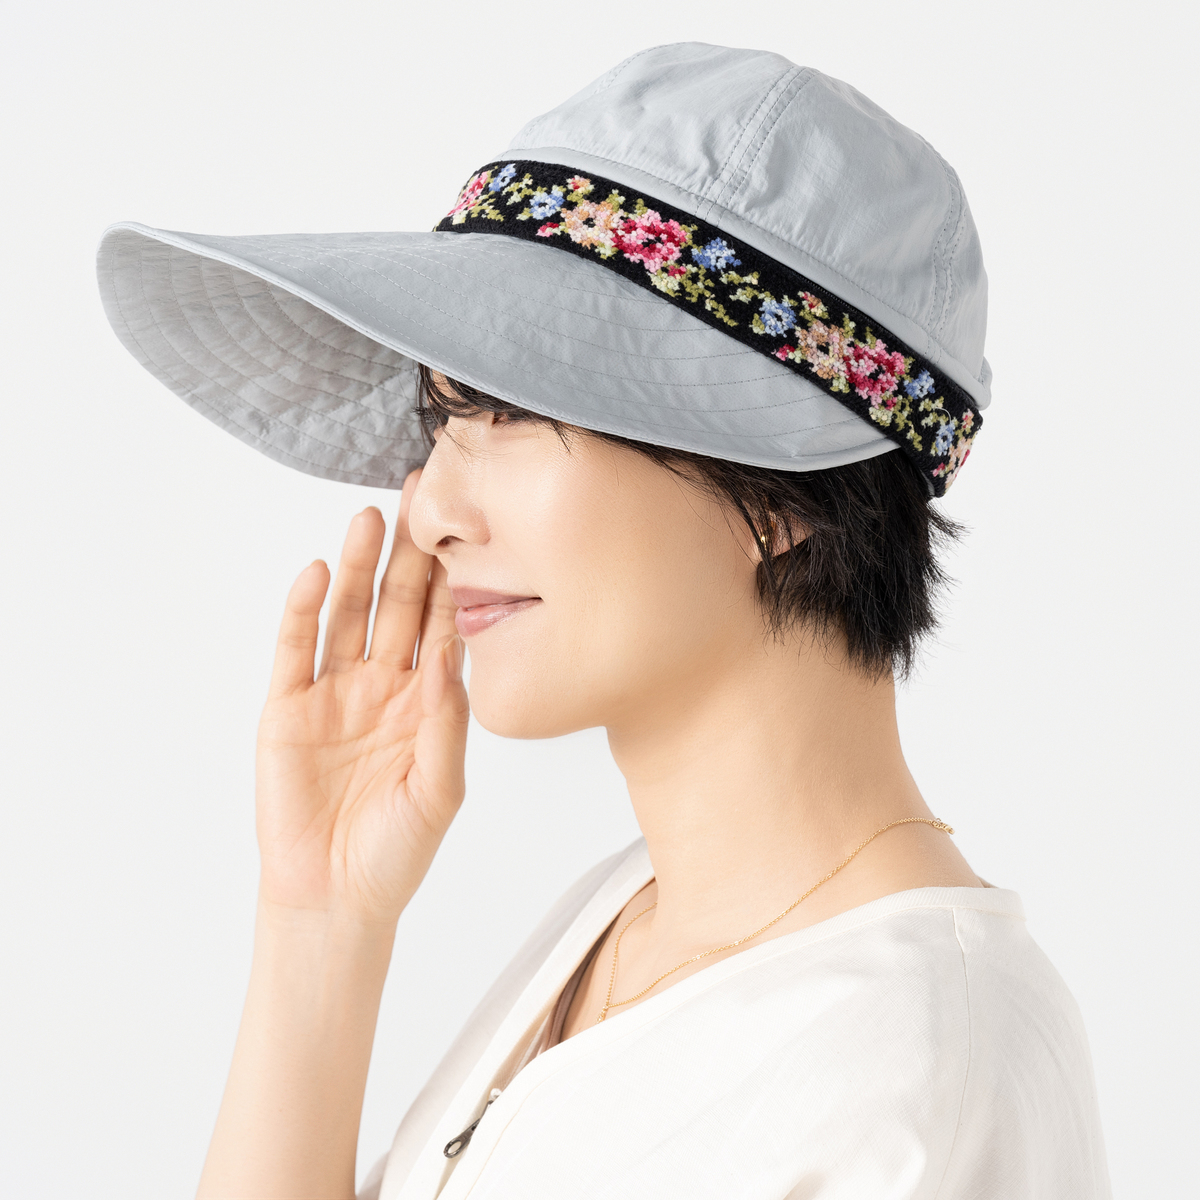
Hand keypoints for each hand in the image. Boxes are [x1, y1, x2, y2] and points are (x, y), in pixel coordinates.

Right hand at [254, 470, 467, 925]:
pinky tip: (319, 574)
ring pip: (348, 615)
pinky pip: (295, 649)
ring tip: (371, 519)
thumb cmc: (398, 849)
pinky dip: (304, 611)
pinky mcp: (286, 708)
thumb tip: (450, 649)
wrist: (337, 898)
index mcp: (425, 700)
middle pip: (397, 605)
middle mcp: (381, 685)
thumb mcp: (441, 786)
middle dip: (409, 552)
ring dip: (359, 567)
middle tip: (419, 496)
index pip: (441, 624)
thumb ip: (446, 718)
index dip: (452, 577)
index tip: (468, 526)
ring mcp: (333, 692)